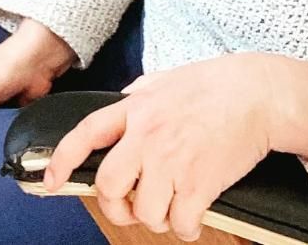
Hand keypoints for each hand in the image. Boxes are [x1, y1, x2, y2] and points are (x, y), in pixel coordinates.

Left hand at [43, 54, 286, 240]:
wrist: (256, 93)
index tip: (52, 181)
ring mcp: (172, 160)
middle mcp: (146, 135)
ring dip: (158, 217)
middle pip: (109, 185)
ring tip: (172, 203)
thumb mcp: (162, 81)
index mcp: (134, 108)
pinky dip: (187, 226)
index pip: (86, 134)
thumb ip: (136, 98)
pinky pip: (180, 224)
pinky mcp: (200, 182)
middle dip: (116, 206)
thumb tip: (118, 109)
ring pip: (145, 212)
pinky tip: (195, 211)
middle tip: (131, 206)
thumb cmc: (212, 85)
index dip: (62, 159)